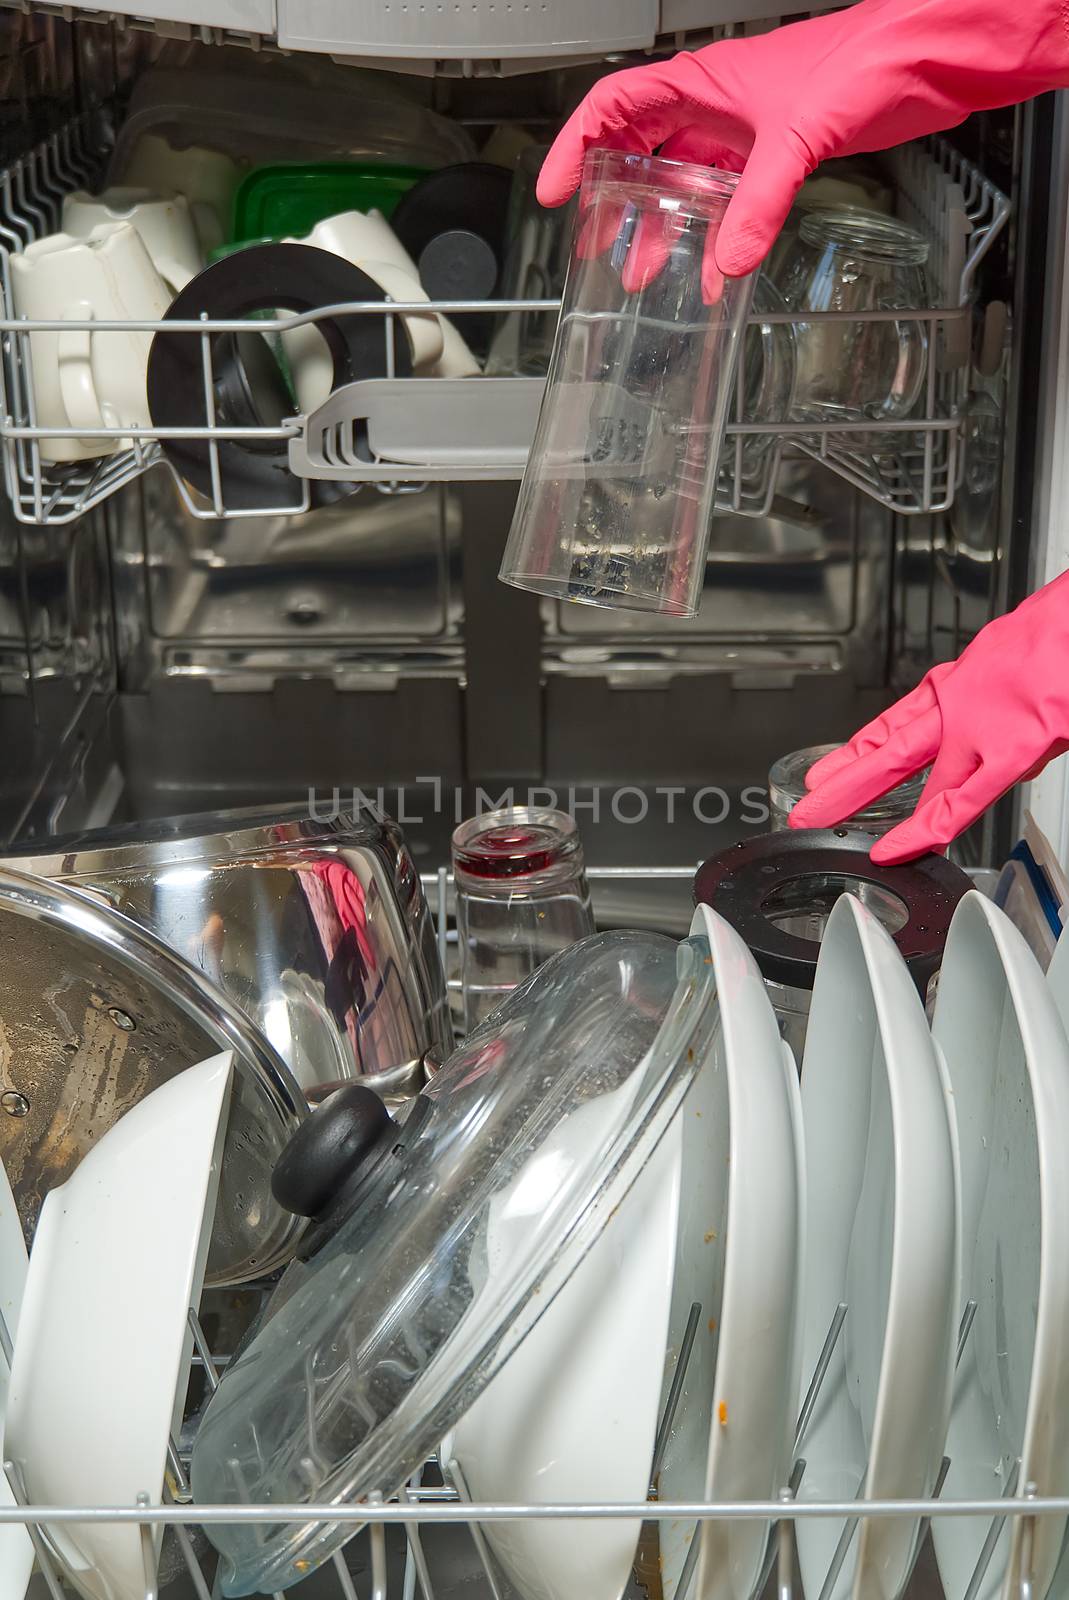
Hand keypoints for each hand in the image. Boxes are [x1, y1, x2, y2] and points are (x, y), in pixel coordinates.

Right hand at [538, 0, 1068, 283]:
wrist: (921, 56)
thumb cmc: (862, 58)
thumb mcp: (798, 134)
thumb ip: (759, 202)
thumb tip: (729, 260)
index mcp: (700, 81)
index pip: (612, 108)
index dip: (574, 148)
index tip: (554, 191)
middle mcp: (714, 105)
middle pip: (640, 151)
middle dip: (613, 200)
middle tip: (593, 241)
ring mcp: (743, 131)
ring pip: (683, 184)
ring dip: (662, 228)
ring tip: (642, 272)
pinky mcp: (776, 155)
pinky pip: (730, 204)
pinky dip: (719, 239)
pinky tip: (716, 272)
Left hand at [789, 570, 1068, 861]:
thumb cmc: (1068, 633)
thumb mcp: (1026, 659)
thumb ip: (1010, 701)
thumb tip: (1020, 733)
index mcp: (967, 681)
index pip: (900, 722)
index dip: (862, 748)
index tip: (833, 767)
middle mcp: (962, 702)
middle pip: (890, 748)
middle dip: (845, 779)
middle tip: (809, 804)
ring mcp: (980, 727)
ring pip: (906, 770)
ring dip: (858, 796)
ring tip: (819, 821)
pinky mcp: (1011, 749)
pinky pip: (960, 802)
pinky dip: (924, 830)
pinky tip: (897, 848)